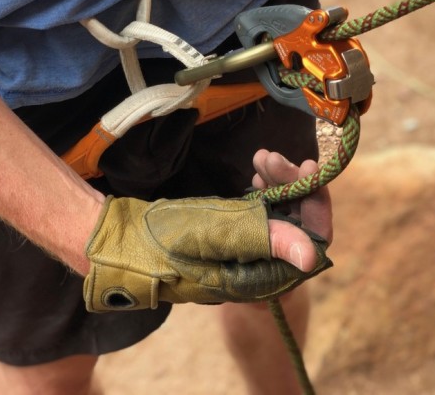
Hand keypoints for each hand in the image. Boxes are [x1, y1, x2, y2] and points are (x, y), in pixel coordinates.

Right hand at [83, 155, 331, 311]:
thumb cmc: (164, 244)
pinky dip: (264, 190)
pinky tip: (255, 172)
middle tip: (272, 157)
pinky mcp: (234, 242)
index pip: (313, 241)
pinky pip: (264, 214)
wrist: (119, 246)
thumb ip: (269, 243)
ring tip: (261, 158)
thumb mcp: (219, 237)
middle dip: (294, 185)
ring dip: (279, 183)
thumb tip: (313, 257)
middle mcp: (263, 270)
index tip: (306, 169)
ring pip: (283, 214)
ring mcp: (249, 255)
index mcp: (265, 278)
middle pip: (300, 223)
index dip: (316, 203)